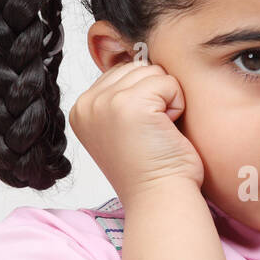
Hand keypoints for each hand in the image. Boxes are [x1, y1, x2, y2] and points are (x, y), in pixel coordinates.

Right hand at [68, 59, 204, 204]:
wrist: (160, 197)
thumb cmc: (152, 168)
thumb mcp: (123, 126)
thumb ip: (122, 95)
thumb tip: (142, 61)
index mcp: (82, 109)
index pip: (122, 72)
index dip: (144, 98)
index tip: (140, 133)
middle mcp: (87, 104)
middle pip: (137, 68)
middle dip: (156, 96)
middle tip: (152, 133)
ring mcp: (105, 103)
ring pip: (153, 72)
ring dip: (167, 101)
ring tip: (158, 132)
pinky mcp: (129, 104)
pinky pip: (168, 82)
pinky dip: (177, 106)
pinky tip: (166, 131)